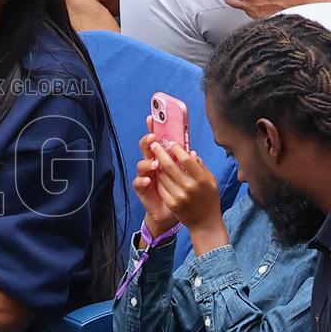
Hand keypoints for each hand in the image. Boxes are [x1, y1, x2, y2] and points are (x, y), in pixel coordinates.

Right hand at [133, 117, 178, 235]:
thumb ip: (187, 164)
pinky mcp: (141, 188)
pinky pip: (138, 182)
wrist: (173, 214)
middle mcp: (152, 164)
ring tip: (155, 164)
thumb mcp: (187, 177)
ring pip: (141, 164)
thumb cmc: (181, 193)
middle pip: (146, 148)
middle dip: (148, 142)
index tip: (152, 117)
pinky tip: (148, 181)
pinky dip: (142, 180)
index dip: (154, 129)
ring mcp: (145, 175)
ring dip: (147, 163)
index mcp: (164, 158)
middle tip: (153, 138)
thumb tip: (192, 152)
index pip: (159, 140)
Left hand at [148, 142, 222, 230]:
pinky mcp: (172, 204)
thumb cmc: (209, 199)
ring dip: (157, 165)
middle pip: (170, 165)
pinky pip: (161, 187)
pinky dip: (159, 179)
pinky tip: (158, 174)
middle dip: (160, 152)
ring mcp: (179, 196)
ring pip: (162, 175)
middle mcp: (190, 187)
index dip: (176, 149)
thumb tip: (191, 152)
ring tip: (155, 157)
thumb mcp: (211, 181)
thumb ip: (200, 167)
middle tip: (155, 145)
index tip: (170, 143)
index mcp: (202, 179)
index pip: (186, 160)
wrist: (205, 223)